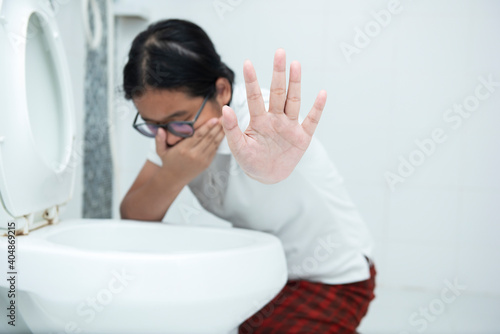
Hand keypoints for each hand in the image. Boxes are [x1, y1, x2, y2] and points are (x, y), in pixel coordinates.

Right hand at [155, 117, 224, 182]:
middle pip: (209, 138)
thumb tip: (159, 129)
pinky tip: (223, 133)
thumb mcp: (161, 151)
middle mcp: (194, 155)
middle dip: (217, 127)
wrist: (174, 178)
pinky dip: (219, 141)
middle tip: (224, 116)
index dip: (207, 127)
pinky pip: (215, 150)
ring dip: (221, 133)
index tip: (214, 118)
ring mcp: (202, 159)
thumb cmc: (168, 161)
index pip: (198, 136)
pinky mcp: (207, 163)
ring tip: (226, 122)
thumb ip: (160, 139)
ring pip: (214, 144)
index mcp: (184, 150)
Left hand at [221, 49, 326, 183]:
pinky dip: (317, 108)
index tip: (247, 63)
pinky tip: (322, 94)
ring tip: (296, 64)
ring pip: (293, 101)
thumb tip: (224, 108)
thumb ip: (231, 129)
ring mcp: (289, 126)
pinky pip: (311, 120)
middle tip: (279, 52)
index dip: (251, 80)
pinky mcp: (302, 137)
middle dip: (278, 73)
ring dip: (295, 83)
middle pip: (278, 92)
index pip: (255, 97)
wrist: (267, 176)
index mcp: (259, 120)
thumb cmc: (250, 160)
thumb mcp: (238, 147)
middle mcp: (275, 118)